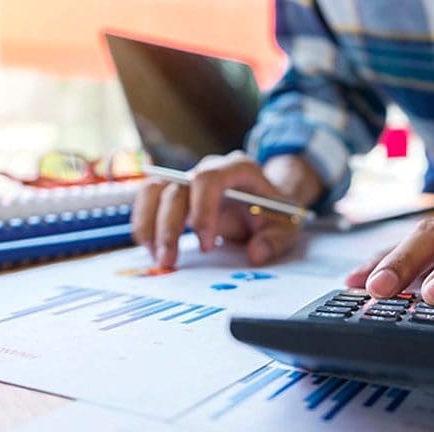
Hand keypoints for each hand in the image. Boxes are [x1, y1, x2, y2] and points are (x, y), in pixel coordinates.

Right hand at [132, 151, 305, 267]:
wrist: (269, 201)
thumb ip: (275, 240)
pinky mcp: (177, 197)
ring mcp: (190, 181)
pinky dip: (146, 226)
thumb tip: (255, 254)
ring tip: (157, 257)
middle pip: (175, 188)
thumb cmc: (276, 211)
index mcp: (239, 169)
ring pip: (153, 191)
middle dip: (169, 227)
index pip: (208, 178)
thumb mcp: (287, 226)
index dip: (202, 211)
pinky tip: (154, 251)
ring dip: (149, 225)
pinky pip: (149, 203)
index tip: (207, 245)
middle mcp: (209, 170)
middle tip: (169, 261)